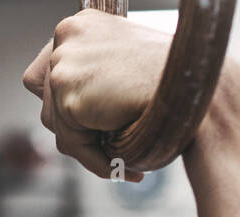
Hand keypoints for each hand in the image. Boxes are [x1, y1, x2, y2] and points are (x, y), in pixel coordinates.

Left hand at [22, 9, 172, 180]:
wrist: (194, 87)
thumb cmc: (172, 80)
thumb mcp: (123, 67)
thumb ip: (92, 79)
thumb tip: (62, 111)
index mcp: (80, 25)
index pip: (45, 72)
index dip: (61, 103)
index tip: (87, 125)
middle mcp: (66, 36)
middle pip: (48, 101)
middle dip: (76, 129)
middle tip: (109, 147)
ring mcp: (63, 62)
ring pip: (58, 125)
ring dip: (87, 147)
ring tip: (121, 160)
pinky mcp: (67, 92)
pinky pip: (71, 141)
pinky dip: (94, 160)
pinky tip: (122, 167)